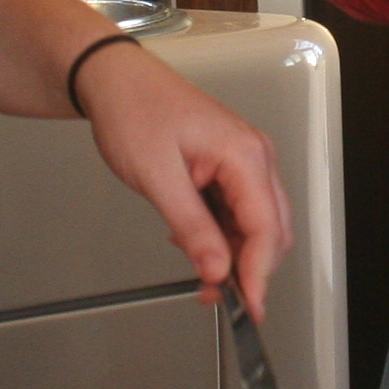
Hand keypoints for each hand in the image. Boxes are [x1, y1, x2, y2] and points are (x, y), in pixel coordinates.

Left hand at [74, 42, 292, 315]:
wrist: (116, 79)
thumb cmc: (134, 112)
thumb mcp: (157, 177)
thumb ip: (192, 227)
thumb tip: (218, 270)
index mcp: (244, 155)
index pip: (267, 227)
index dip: (259, 273)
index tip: (249, 308)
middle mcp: (254, 156)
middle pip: (272, 229)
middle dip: (250, 269)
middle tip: (217, 298)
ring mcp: (245, 161)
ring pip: (258, 224)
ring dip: (236, 256)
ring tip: (201, 278)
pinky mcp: (230, 166)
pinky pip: (239, 211)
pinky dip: (224, 237)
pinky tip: (196, 244)